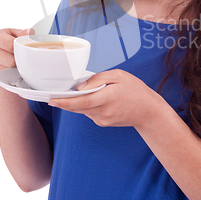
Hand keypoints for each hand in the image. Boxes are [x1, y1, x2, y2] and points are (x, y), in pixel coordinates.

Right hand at [0, 28, 31, 80]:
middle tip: (22, 58)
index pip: (11, 45)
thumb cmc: (8, 41)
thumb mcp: (15, 34)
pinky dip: (10, 74)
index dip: (21, 49)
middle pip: (10, 60)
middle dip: (19, 60)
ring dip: (15, 69)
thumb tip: (29, 32)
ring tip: (17, 63)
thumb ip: (22, 33)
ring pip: (7, 70)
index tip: (27, 51)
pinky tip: (11, 69)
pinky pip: (3, 77)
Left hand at [49, 69, 164, 127]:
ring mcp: (103, 120)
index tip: (52, 99)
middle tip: (53, 95)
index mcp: (106, 98)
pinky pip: (89, 113)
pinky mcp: (103, 123)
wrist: (148, 112)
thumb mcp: (119, 76)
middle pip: (78, 107)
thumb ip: (98, 79)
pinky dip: (87, 105)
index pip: (81, 102)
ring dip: (76, 103)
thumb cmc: (136, 91)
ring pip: (82, 110)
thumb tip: (80, 87)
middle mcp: (103, 112)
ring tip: (74, 93)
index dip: (64, 102)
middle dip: (65, 102)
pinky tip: (93, 98)